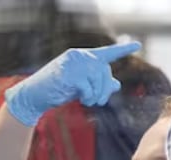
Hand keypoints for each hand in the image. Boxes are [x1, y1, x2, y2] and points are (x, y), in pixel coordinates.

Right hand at [4, 42, 141, 126]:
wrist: (34, 96)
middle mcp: (80, 55)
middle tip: (99, 102)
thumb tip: (117, 84)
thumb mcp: (80, 87)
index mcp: (83, 57)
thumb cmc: (56, 91)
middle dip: (106, 89)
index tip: (137, 45)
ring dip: (97, 94)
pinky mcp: (68, 72)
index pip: (106, 52)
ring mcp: (73, 62)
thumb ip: (97, 83)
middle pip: (105, 70)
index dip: (122, 49)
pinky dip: (89, 96)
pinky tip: (83, 100)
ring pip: (98, 77)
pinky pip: (88, 85)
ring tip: (89, 102)